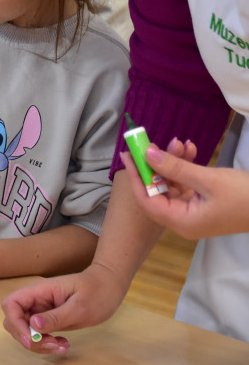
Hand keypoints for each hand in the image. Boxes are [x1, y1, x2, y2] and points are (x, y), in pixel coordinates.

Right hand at [0, 263, 128, 354]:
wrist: (109, 287)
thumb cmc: (96, 292)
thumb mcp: (79, 307)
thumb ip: (56, 317)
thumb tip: (33, 325)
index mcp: (38, 291)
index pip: (11, 305)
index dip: (16, 323)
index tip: (33, 338)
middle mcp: (35, 301)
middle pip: (14, 321)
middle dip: (28, 338)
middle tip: (51, 344)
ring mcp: (41, 311)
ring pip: (25, 331)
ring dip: (38, 344)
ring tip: (61, 347)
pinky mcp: (48, 320)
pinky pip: (38, 335)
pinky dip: (47, 344)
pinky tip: (63, 344)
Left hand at [127, 136, 248, 238]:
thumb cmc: (245, 196)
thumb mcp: (208, 180)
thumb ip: (176, 167)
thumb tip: (147, 154)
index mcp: (181, 222)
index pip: (147, 200)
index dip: (136, 176)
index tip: (127, 154)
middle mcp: (183, 220)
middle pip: (157, 191)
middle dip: (155, 166)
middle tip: (149, 143)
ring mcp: (193, 212)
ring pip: (172, 185)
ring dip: (173, 163)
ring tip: (179, 142)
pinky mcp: (203, 204)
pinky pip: (186, 184)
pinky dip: (186, 168)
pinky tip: (191, 149)